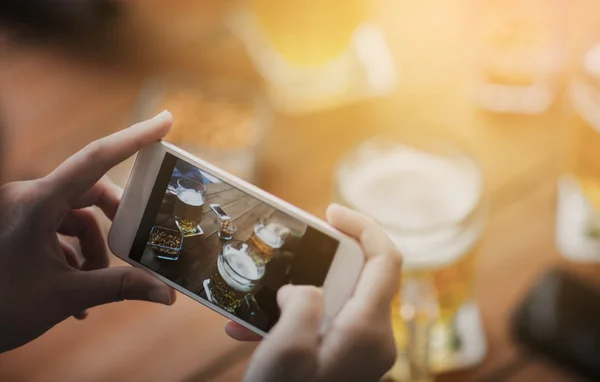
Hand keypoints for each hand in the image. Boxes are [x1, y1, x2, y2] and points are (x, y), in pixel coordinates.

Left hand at [0, 111, 176, 353]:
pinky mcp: (18, 225)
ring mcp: (21, 210)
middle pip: (91, 191)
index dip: (134, 138)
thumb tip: (166, 293)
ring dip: (92, 248)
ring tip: (94, 285)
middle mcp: (28, 197)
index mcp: (37, 203)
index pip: (96, 159)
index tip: (165, 121)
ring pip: (76, 215)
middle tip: (137, 244)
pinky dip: (74, 255)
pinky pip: (58, 229)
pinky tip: (75, 292)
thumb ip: (119, 287)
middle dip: (116, 221)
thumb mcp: (64, 295)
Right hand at [238, 204, 401, 381]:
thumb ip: (302, 302)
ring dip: (295, 294)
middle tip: (288, 255)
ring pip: (334, 300)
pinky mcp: (343, 359)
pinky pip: (322, 324)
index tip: (331, 212)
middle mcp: (373, 338)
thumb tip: (303, 290)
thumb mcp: (286, 347)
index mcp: (369, 330)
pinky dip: (292, 319)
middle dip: (319, 262)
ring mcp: (360, 351)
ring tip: (256, 301)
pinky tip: (252, 331)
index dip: (363, 226)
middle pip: (359, 276)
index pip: (385, 259)